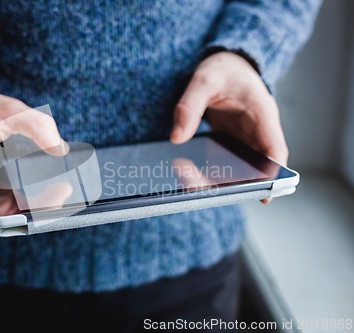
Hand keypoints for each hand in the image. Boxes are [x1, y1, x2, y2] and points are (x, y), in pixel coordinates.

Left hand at [170, 52, 288, 202]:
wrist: (228, 63)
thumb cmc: (223, 68)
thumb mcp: (204, 79)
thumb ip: (189, 106)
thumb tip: (177, 138)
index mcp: (262, 113)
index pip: (275, 148)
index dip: (274, 173)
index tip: (266, 193)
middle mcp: (258, 130)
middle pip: (257, 165)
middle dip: (236, 181)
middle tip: (208, 190)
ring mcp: (247, 137)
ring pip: (241, 167)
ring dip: (221, 179)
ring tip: (190, 180)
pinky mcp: (234, 141)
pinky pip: (227, 162)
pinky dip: (212, 170)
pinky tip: (190, 173)